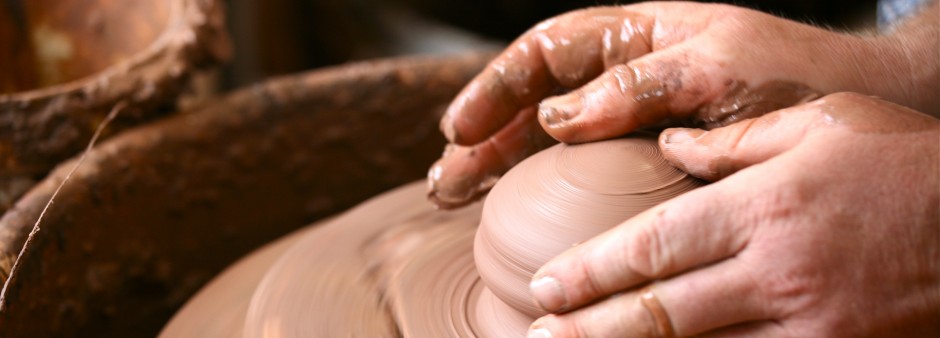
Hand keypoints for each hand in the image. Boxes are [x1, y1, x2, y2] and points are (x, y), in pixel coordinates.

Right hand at [428, 1, 938, 208]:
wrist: (867, 110)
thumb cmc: (800, 79)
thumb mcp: (722, 66)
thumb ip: (640, 82)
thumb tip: (555, 117)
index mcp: (640, 35)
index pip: (546, 52)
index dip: (495, 89)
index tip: (459, 129)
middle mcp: (629, 76)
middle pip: (534, 101)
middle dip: (484, 138)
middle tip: (447, 181)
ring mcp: (637, 120)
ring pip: (550, 140)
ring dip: (500, 167)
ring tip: (459, 197)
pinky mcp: (652, 162)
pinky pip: (585, 173)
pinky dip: (544, 190)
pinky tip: (517, 209)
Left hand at [526, 93, 939, 336]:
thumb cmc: (905, 163)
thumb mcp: (821, 125)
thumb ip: (734, 141)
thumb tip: (669, 148)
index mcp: (764, 207)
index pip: (653, 246)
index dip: (591, 271)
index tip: (546, 287)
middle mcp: (777, 272)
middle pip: (661, 312)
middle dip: (591, 329)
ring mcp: (809, 325)